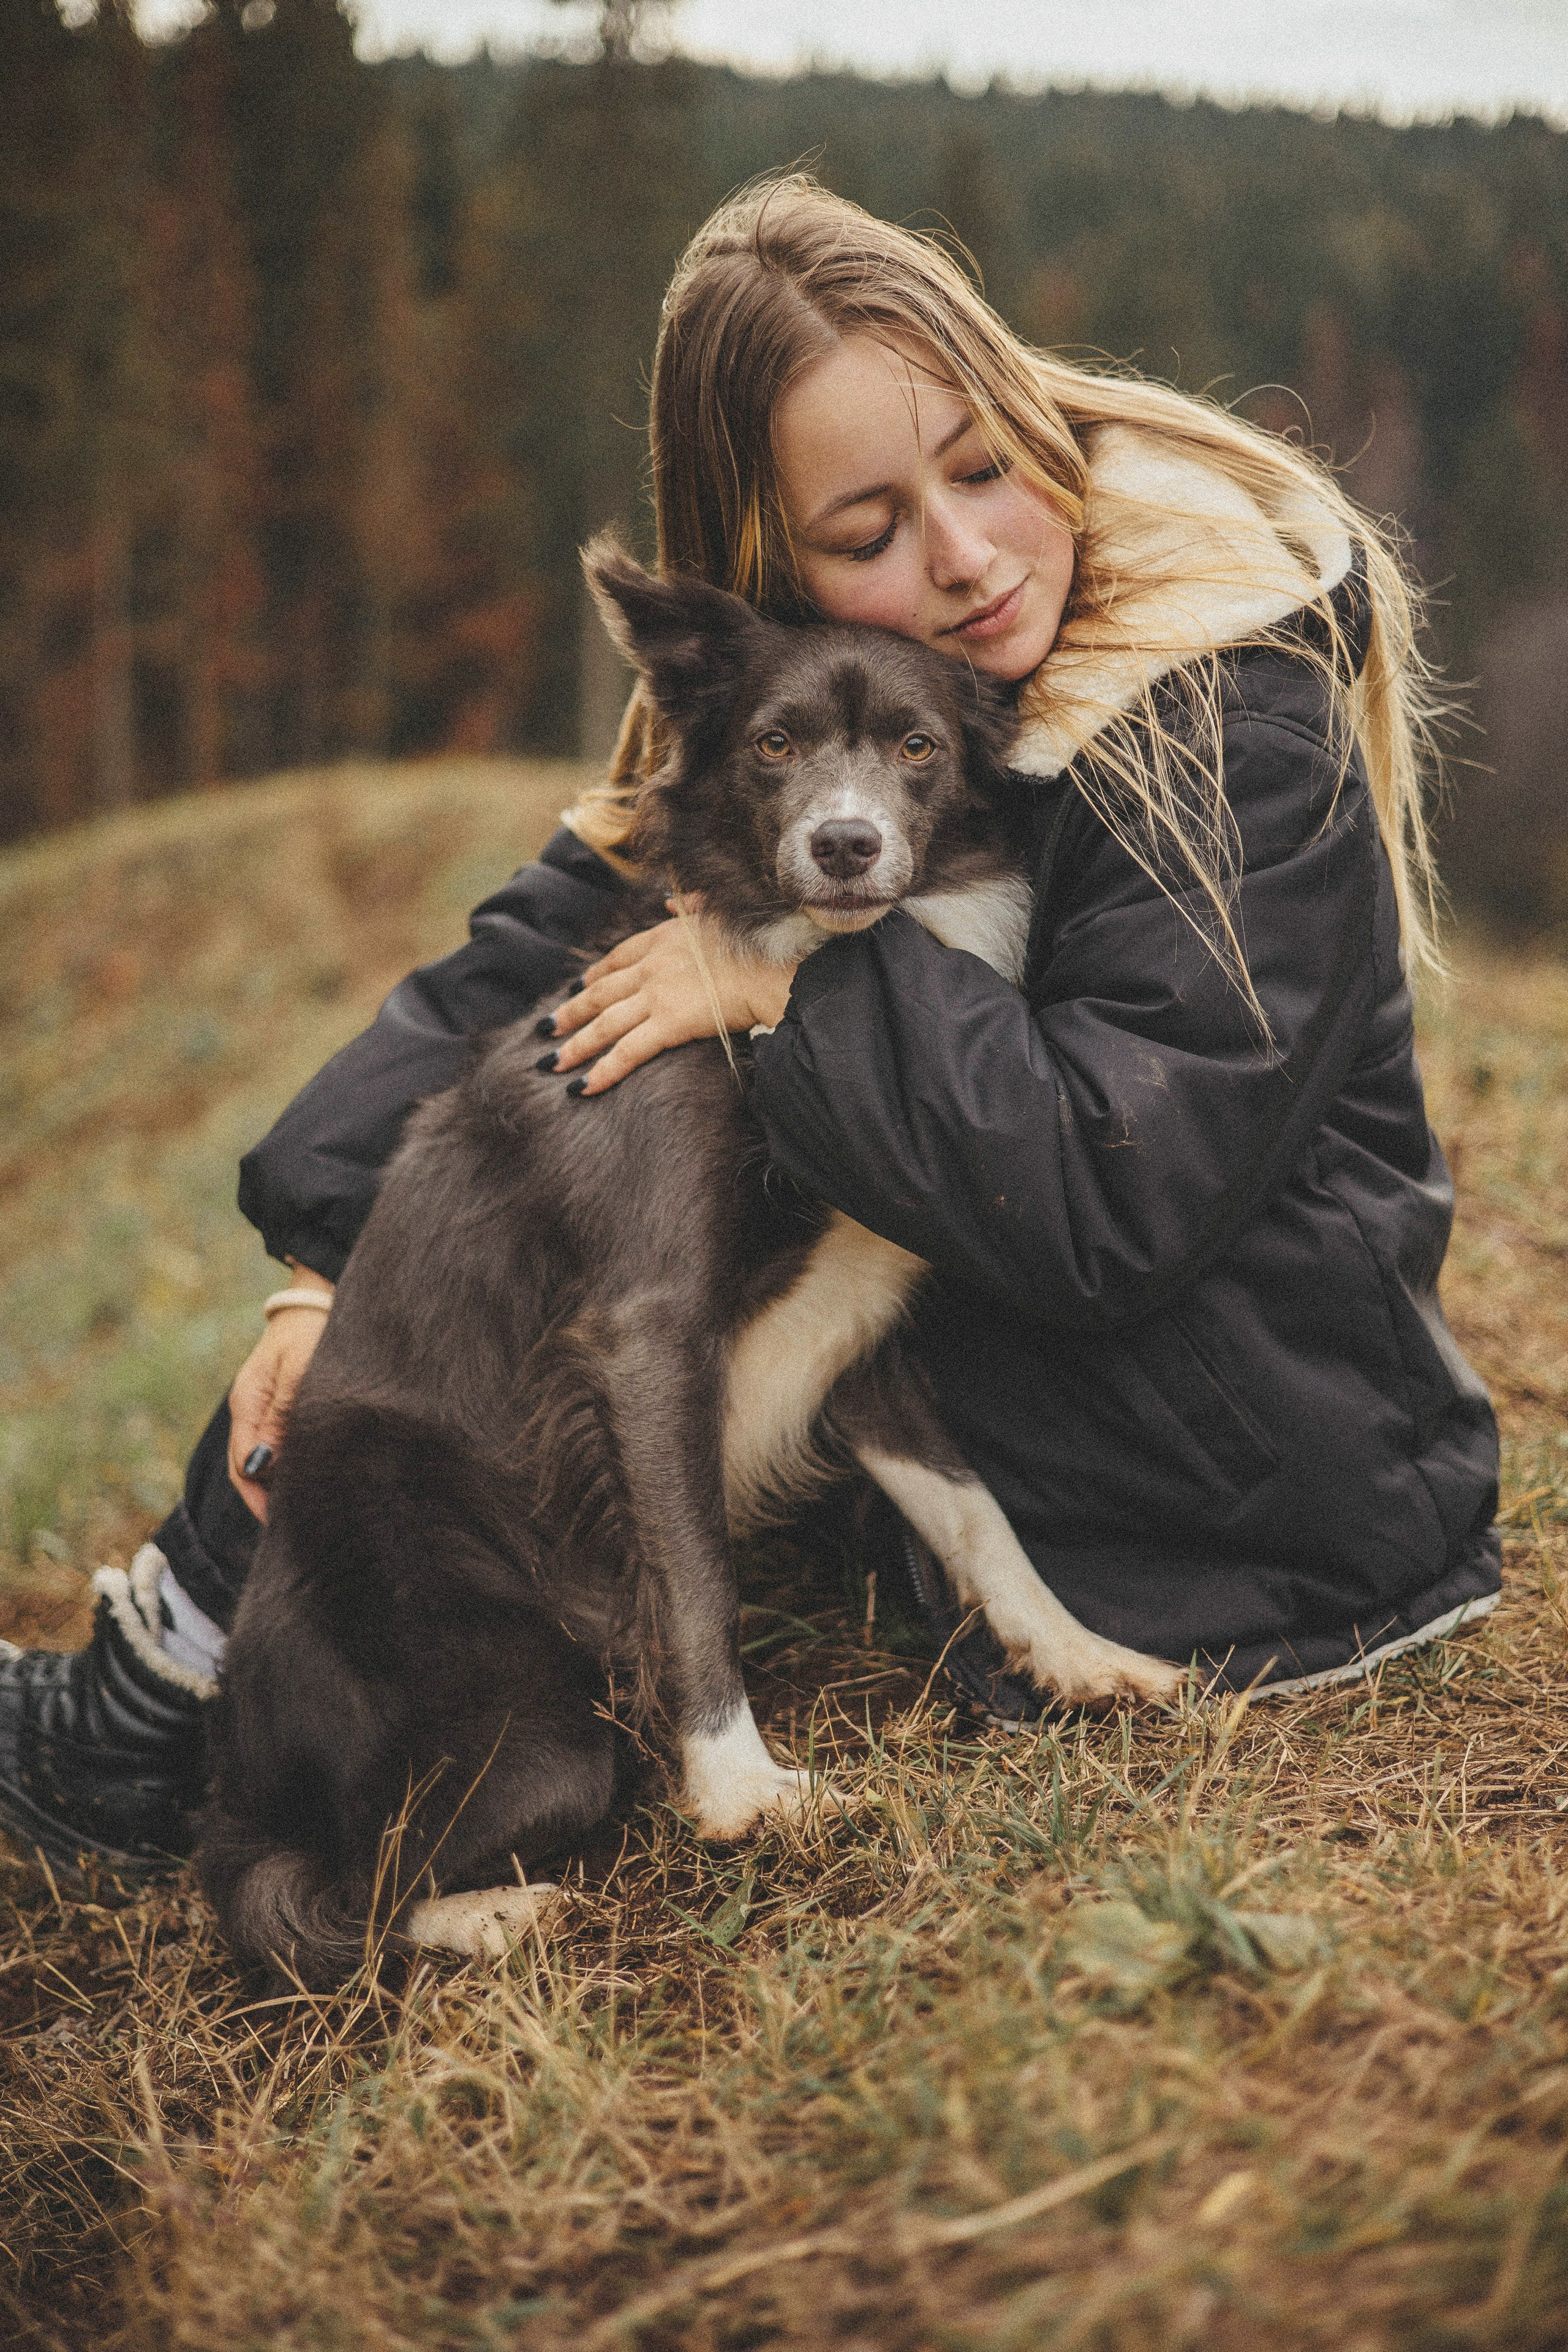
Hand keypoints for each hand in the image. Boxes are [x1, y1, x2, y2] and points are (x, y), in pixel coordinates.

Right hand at [227, 1275, 333, 1520]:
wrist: (319, 1296)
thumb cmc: (313, 1330)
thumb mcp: (299, 1372)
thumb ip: (284, 1417)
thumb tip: (264, 1466)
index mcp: (248, 1404)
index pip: (244, 1467)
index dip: (261, 1500)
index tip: (285, 1524)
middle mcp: (250, 1411)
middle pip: (248, 1471)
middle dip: (267, 1501)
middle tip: (299, 1529)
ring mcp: (264, 1409)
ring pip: (263, 1461)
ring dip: (279, 1486)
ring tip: (309, 1511)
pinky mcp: (281, 1406)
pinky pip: (277, 1445)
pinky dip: (288, 1466)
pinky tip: (311, 1479)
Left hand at [545, 902, 795, 1094]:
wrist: (774, 965)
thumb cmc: (759, 942)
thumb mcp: (720, 912)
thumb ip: (692, 907)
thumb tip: (673, 902)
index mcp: (663, 938)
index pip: (618, 958)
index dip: (595, 974)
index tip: (578, 985)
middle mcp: (651, 966)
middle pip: (600, 993)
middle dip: (571, 1012)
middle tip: (547, 1028)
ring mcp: (656, 995)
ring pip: (603, 1023)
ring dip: (574, 1045)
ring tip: (550, 1063)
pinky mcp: (668, 1023)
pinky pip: (627, 1051)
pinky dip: (602, 1070)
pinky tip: (581, 1087)